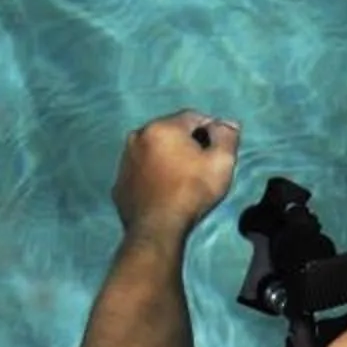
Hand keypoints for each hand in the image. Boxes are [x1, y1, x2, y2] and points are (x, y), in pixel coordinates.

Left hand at [112, 111, 239, 239]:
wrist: (157, 229)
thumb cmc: (192, 192)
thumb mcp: (221, 163)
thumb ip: (227, 136)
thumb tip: (226, 123)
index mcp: (161, 127)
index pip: (194, 117)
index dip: (211, 131)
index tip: (217, 152)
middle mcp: (137, 136)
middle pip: (171, 132)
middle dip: (188, 144)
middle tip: (201, 167)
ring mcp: (125, 160)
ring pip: (153, 150)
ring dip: (168, 158)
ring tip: (182, 181)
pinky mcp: (119, 182)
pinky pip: (141, 171)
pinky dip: (152, 175)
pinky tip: (164, 191)